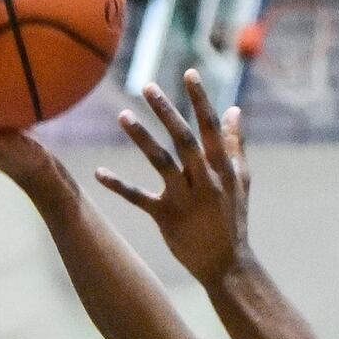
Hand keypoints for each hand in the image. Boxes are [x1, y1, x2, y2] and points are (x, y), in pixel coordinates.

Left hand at [95, 70, 252, 284]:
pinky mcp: (166, 217)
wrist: (228, 265)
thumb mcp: (240, 181)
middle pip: (184, 140)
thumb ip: (234, 145)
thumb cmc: (233, 219)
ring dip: (141, 138)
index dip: (200, 101)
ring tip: (122, 116)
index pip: (211, 129)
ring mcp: (185, 199)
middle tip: (147, 86)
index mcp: (222, 170)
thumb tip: (233, 110)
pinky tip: (97, 173)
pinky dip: (118, 186)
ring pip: (161, 163)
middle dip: (166, 112)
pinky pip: (139, 198)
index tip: (189, 73)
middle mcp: (204, 181)